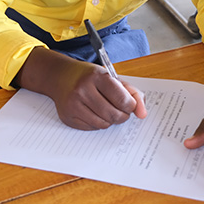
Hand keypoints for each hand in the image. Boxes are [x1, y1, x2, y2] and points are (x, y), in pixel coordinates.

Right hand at [17, 47, 147, 129]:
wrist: (61, 76)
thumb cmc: (90, 77)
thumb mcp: (112, 77)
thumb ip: (132, 93)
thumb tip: (143, 114)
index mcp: (97, 76)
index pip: (122, 99)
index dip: (131, 106)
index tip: (129, 104)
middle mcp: (83, 89)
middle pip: (114, 114)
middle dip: (122, 115)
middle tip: (121, 110)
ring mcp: (73, 104)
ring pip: (103, 124)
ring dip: (110, 120)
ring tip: (107, 109)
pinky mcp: (67, 116)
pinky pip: (92, 128)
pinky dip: (98, 123)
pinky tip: (94, 112)